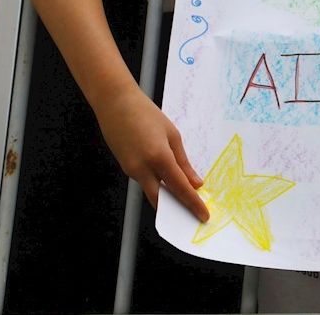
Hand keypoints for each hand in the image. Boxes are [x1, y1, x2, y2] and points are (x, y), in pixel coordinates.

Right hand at [93, 86, 209, 221]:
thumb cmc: (146, 114)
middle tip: (191, 214)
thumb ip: (183, 162)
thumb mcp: (172, 135)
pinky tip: (166, 181)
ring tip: (183, 198)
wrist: (115, 103)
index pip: (179, 188)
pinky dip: (156, 184)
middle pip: (161, 199)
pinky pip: (144, 181)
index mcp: (159, 157)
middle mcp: (142, 168)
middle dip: (176, 209)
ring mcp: (131, 169)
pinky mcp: (125, 167)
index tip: (203, 215)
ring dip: (166, 197)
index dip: (193, 203)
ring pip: (151, 190)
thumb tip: (195, 182)